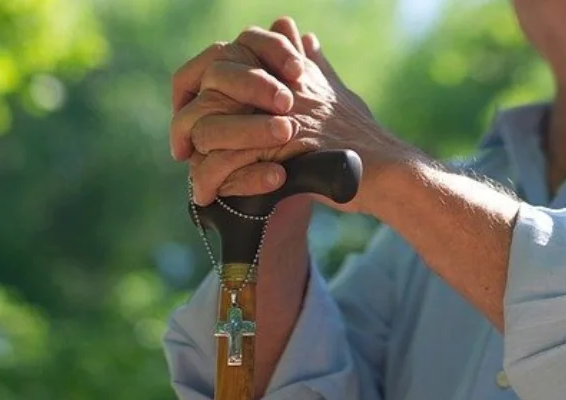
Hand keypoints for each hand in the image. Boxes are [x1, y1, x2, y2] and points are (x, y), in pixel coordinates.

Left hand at [170, 18, 415, 211]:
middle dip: (189, 121)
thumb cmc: (364, 138)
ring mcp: (273, 118)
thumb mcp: (336, 93)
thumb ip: (315, 65)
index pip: (223, 61)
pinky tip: (205, 197)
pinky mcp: (275, 151)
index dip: (200, 84)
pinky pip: (226, 162)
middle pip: (209, 90)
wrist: (384, 170)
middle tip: (181, 148)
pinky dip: (211, 181)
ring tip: (196, 180)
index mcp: (285, 70)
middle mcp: (276, 86)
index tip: (192, 109)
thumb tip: (303, 36)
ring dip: (197, 156)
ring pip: (210, 127)